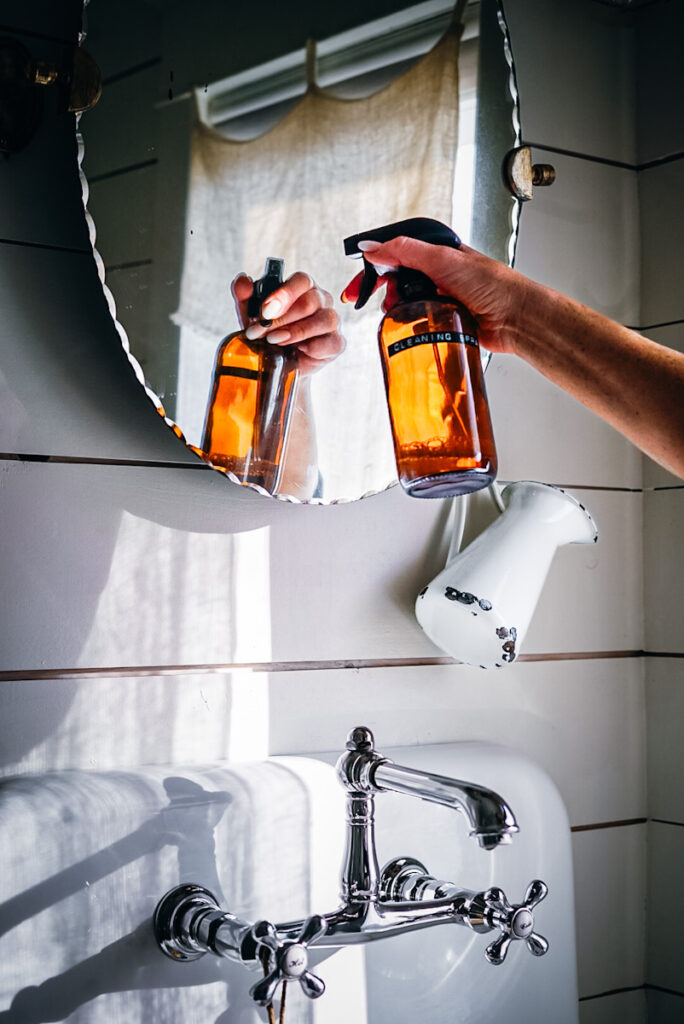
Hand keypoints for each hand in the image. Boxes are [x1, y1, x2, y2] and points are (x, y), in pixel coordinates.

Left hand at [232, 271, 344, 374]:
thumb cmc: (268, 334)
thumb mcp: (251, 314)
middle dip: (282, 319)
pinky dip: (311, 348)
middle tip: (261, 331)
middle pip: (310, 302)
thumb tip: (242, 281)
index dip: (283, 295)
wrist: (278, 364)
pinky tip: (297, 350)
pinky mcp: (336, 342)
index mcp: (303, 287)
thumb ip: (245, 295)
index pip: (301, 280)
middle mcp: (321, 299)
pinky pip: (330, 342)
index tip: (265, 311)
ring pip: (323, 320)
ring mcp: (332, 321)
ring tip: (275, 341)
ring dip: (295, 332)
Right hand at [341, 237, 529, 355]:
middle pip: (396, 279)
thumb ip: (405, 250)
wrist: (516, 318)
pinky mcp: (445, 319)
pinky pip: (418, 320)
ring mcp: (441, 296)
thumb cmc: (493, 285)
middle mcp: (439, 273)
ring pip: (405, 301)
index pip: (396, 253)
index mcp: (438, 252)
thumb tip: (373, 247)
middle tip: (367, 300)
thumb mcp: (443, 260)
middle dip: (382, 289)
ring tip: (396, 312)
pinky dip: (409, 323)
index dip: (373, 267)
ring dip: (396, 308)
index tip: (357, 283)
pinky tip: (408, 326)